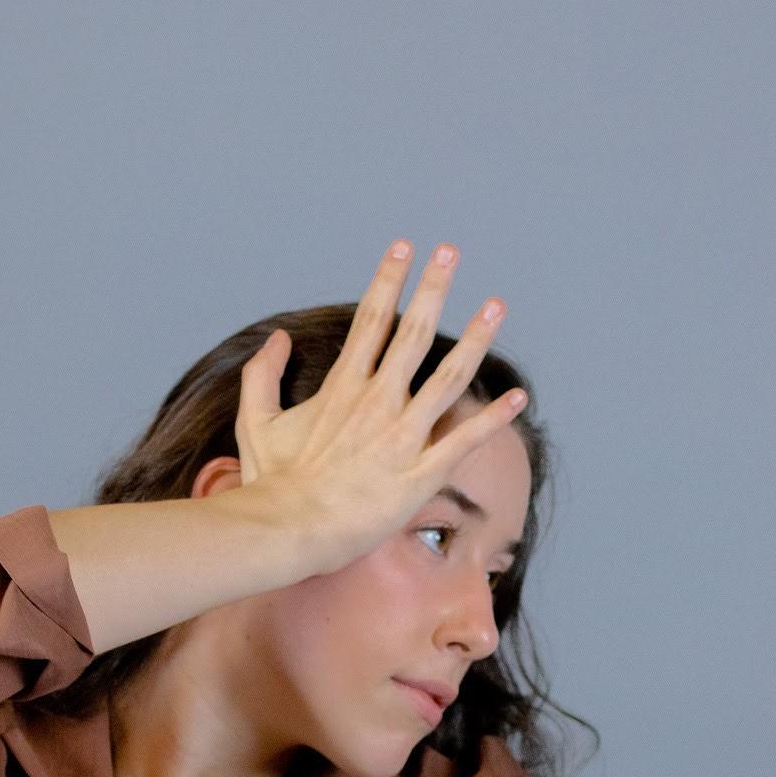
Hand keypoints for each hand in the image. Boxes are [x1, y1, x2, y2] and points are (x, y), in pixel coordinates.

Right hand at [234, 239, 525, 574]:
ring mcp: (401, 437)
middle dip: (434, 286)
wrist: (289, 529)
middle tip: (451, 251)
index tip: (404, 247)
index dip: (389, 279)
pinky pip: (465, 441)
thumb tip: (277, 338)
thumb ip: (262, 375)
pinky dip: (495, 419)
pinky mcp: (420, 476)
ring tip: (497, 305)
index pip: (371, 320)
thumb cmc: (273, 482)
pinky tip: (519, 398)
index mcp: (343, 388)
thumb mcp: (256, 422)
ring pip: (449, 378)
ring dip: (476, 339)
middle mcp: (377, 403)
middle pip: (413, 332)